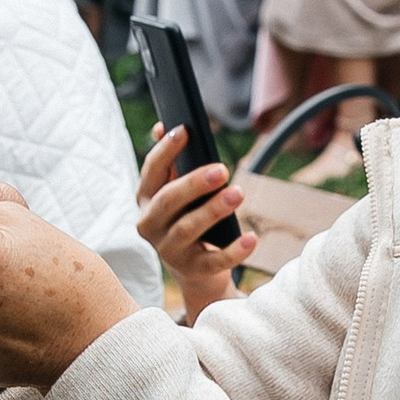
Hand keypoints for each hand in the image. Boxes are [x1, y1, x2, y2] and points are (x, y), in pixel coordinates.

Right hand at [138, 120, 249, 322]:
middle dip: (194, 183)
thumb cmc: (188, 219)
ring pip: (188, 228)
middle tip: (222, 169)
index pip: (151, 171)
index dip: (165, 150)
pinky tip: (252, 238)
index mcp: (146, 200)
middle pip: (168, 201)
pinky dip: (234, 250)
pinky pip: (214, 260)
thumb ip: (171, 164)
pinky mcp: (193, 271)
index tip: (184, 130)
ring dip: (214, 210)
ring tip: (238, 193)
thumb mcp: (177, 193)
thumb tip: (162, 127)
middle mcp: (150, 226)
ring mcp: (169, 251)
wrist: (196, 272)